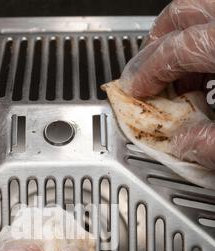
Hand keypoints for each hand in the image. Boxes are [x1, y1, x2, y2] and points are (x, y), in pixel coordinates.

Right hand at [118, 0, 214, 168]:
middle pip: (182, 13)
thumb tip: (183, 145)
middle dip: (155, 43)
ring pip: (201, 8)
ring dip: (180, 39)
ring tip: (176, 76)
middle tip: (145, 76)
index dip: (147, 71)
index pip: (174, 49)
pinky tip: (208, 70)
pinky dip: (204, 39)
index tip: (134, 89)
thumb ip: (208, 145)